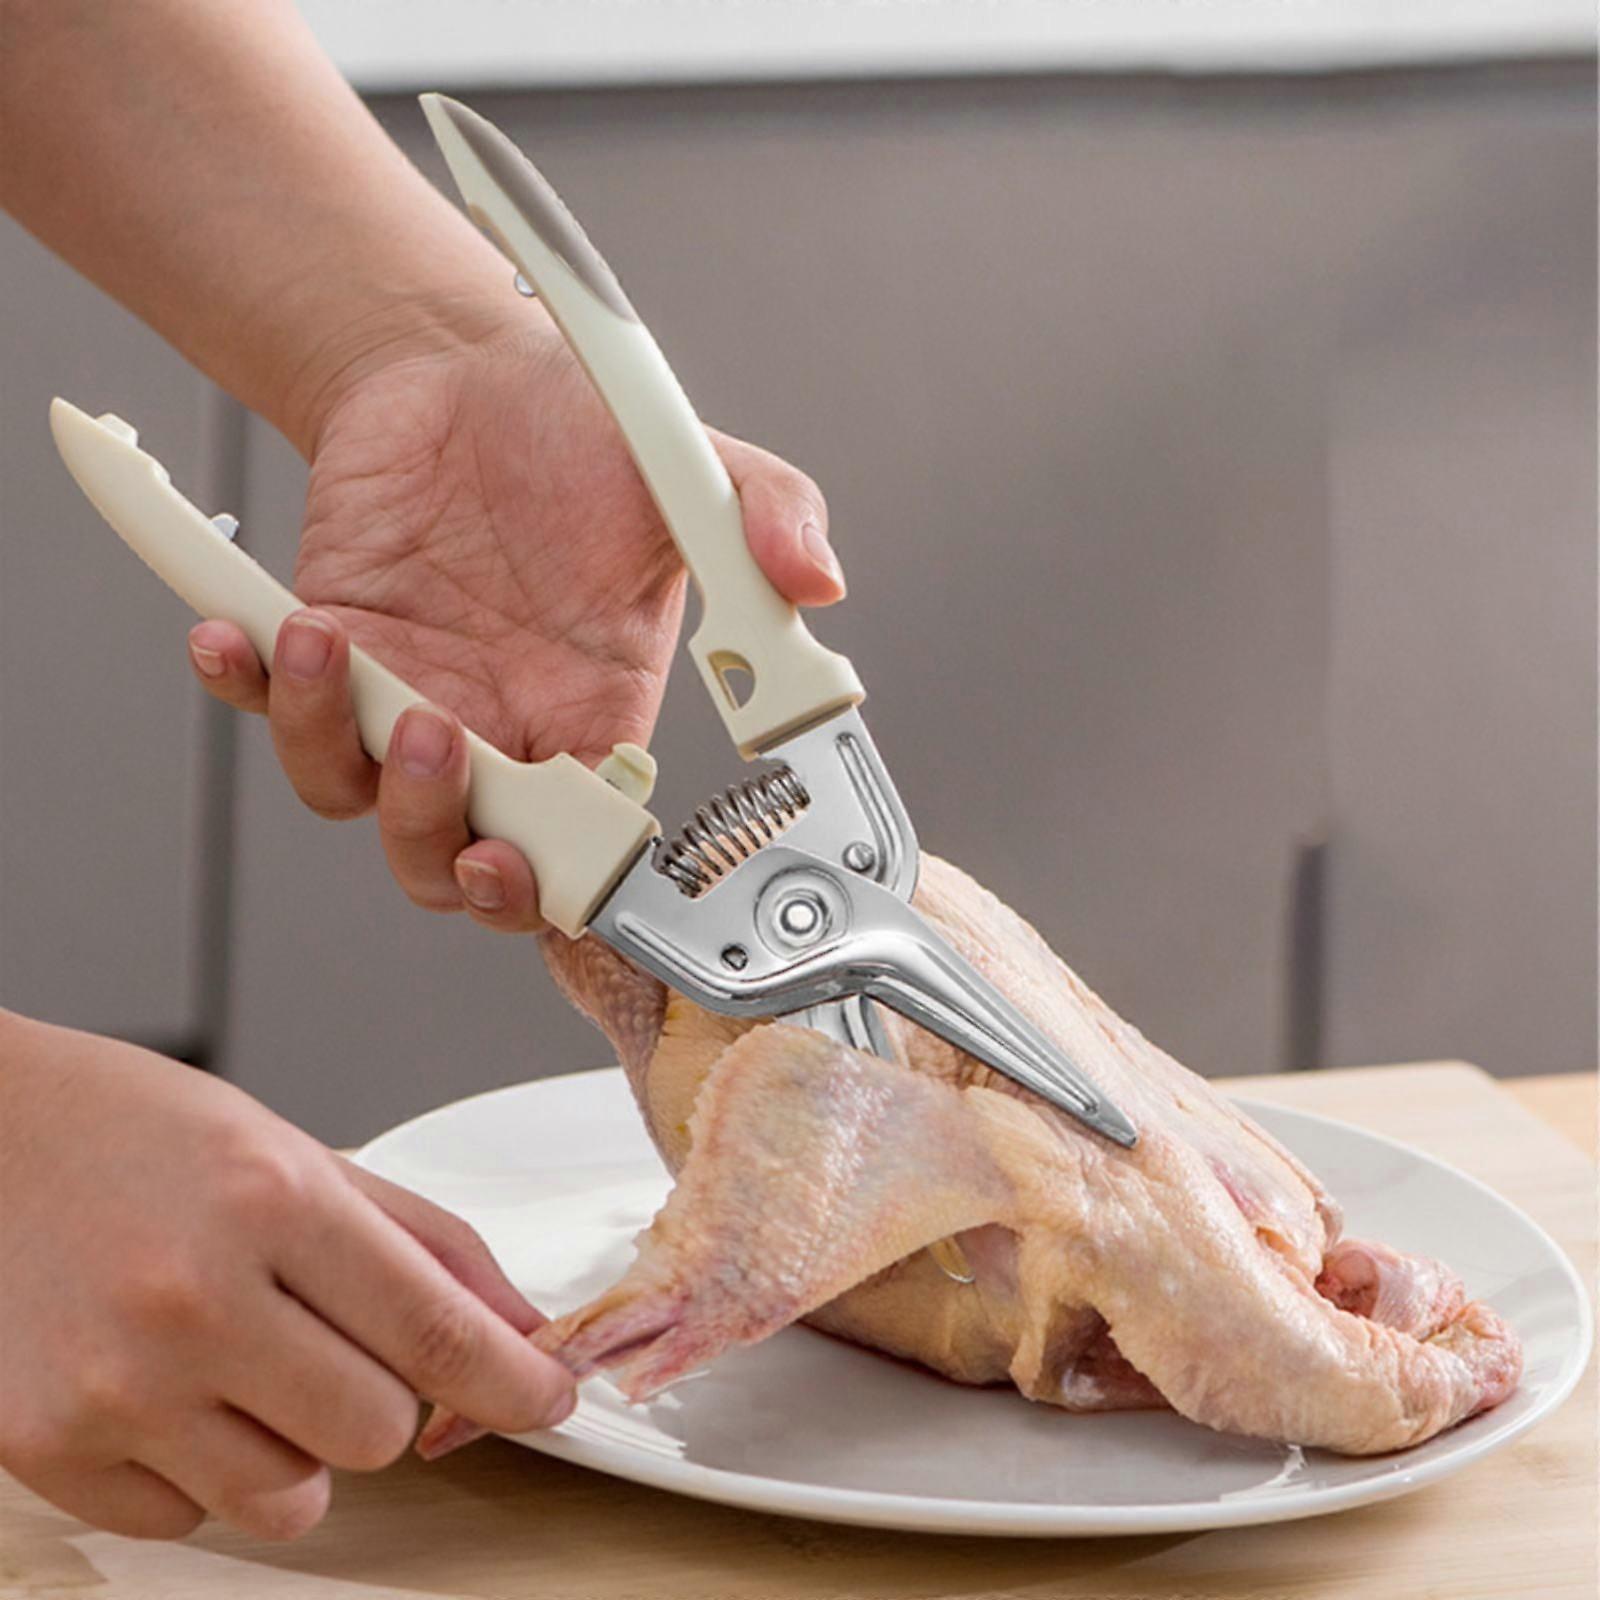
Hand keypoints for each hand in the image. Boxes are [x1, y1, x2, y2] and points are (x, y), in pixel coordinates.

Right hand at [0, 1011, 572, 1540]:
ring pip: (293, 1498)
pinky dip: (205, 1469)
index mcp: (272, 1200)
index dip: (513, 1380)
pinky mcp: (45, 1447)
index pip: (435, 1331)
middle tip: (336, 1340)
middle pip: (378, 1431)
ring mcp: (112, 1383)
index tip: (547, 1399)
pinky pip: (190, 1518)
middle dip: (387, 1396)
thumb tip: (516, 1328)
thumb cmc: (141, 1132)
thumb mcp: (297, 1151)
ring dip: (299, 1446)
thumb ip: (422, 1243)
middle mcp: (192, 1297)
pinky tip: (172, 1386)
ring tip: (249, 1364)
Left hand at [187, 308, 844, 930]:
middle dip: (432, 834)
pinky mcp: (331, 650)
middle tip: (434, 741)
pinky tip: (238, 634)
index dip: (559, 889)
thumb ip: (765, 518)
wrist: (472, 373)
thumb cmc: (582, 433)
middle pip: (453, 862)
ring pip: (354, 800)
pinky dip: (244, 686)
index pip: (583, 856)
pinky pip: (273, 710)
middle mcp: (501, 728)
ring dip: (327, 744)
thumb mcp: (690, 469)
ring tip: (324, 643)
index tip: (543, 859)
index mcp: (594, 717)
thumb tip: (819, 583)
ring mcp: (409, 695)